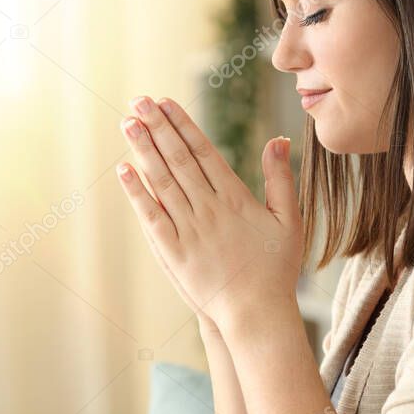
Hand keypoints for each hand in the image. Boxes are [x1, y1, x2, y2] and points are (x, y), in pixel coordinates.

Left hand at [117, 96, 302, 333]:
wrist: (257, 314)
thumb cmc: (276, 269)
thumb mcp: (289, 220)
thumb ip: (281, 178)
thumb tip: (279, 140)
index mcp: (235, 197)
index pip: (203, 151)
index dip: (182, 124)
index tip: (166, 102)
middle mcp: (209, 208)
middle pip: (178, 159)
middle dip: (157, 127)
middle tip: (138, 99)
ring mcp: (189, 229)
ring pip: (162, 181)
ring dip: (143, 150)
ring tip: (127, 122)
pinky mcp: (174, 252)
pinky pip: (152, 216)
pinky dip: (137, 193)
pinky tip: (123, 170)